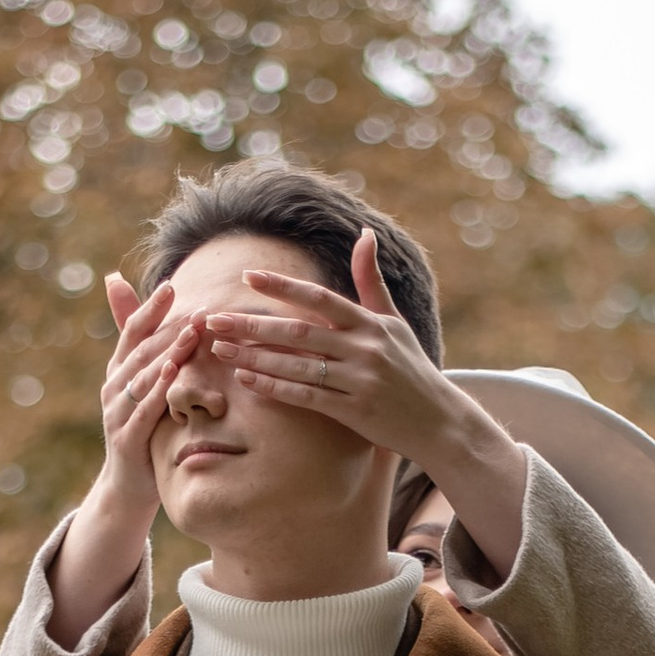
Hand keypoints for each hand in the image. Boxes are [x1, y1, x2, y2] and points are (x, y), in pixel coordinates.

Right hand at [46, 278, 203, 642]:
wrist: (129, 489)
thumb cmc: (144, 433)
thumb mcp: (146, 391)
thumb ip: (148, 356)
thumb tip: (146, 320)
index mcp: (118, 372)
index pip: (132, 332)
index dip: (150, 309)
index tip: (171, 286)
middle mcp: (113, 388)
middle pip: (142, 350)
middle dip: (170, 327)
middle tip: (198, 306)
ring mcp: (116, 413)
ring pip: (142, 375)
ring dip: (168, 351)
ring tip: (193, 330)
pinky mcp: (126, 439)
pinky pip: (143, 409)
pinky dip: (157, 389)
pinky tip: (174, 372)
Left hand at [203, 235, 527, 580]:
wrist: (440, 421)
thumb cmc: (412, 369)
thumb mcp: (394, 322)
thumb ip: (371, 281)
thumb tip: (364, 234)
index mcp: (370, 323)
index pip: (320, 298)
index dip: (283, 286)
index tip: (248, 276)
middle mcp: (364, 349)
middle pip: (299, 332)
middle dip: (253, 325)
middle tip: (214, 319)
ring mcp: (359, 381)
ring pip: (298, 366)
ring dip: (255, 359)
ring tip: (221, 351)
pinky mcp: (354, 412)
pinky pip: (306, 398)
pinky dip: (275, 389)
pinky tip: (248, 381)